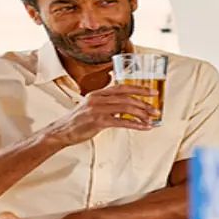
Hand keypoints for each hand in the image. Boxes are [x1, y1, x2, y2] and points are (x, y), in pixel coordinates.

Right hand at [38, 85, 159, 147]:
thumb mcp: (91, 106)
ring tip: (152, 119)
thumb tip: (120, 100)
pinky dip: (135, 124)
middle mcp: (98, 98)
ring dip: (141, 113)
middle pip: (126, 97)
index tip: (152, 92)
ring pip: (125, 108)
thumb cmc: (78, 121)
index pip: (122, 87)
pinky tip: (143, 127)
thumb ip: (105, 101)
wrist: (62, 131)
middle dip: (144, 103)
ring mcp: (97, 109)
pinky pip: (121, 121)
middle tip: (156, 109)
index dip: (138, 89)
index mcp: (98, 93)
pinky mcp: (98, 121)